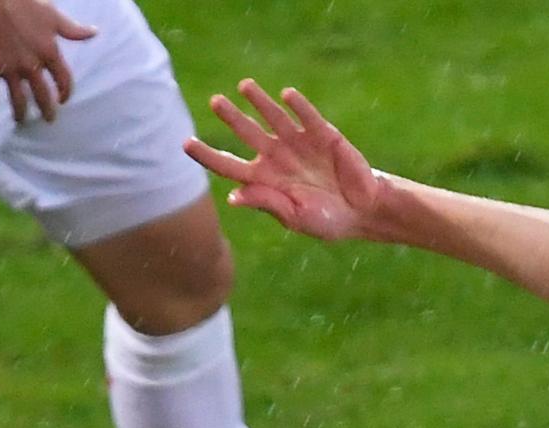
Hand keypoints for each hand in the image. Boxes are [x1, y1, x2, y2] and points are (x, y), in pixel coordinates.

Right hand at [0, 0, 92, 123]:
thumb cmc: (21, 1)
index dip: (65, 93)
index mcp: (49, 53)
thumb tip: (94, 32)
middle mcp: (31, 66)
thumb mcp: (51, 13)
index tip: (62, 100)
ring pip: (17, 101)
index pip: (64, 81)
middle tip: (48, 119)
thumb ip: (71, 29)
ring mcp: (7, 70)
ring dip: (20, 113)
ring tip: (20, 119)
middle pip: (42, 97)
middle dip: (47, 111)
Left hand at [188, 82, 391, 241]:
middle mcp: (276, 157)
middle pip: (247, 133)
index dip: (207, 155)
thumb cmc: (327, 220)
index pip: (228, 165)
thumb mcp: (295, 217)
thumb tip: (233, 196)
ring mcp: (298, 143)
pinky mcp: (322, 135)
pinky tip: (286, 96)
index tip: (185, 143)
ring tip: (244, 86)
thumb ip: (266, 202)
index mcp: (264, 181)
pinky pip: (307, 117)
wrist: (363, 211)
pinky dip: (298, 106)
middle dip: (232, 117)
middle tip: (216, 102)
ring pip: (273, 118)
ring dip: (260, 102)